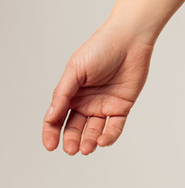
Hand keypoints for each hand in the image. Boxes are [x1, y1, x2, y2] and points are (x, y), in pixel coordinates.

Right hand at [42, 22, 154, 154]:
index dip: (51, 133)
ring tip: (87, 147)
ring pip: (94, 132)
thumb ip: (63, 93)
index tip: (50, 145)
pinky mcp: (122, 106)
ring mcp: (104, 105)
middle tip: (72, 149)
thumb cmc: (101, 47)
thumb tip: (51, 117)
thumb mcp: (76, 69)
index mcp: (72, 92)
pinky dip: (109, 137)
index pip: (56, 118)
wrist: (130, 38)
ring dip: (89, 142)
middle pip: (74, 129)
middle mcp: (86, 101)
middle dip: (71, 141)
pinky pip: (114, 127)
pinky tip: (103, 140)